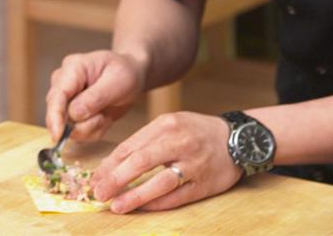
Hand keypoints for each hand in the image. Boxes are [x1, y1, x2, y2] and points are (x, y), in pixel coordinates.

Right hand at [45, 50, 144, 142]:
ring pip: (69, 128)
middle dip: (84, 122)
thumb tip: (74, 114)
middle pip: (58, 115)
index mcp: (72, 68)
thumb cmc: (125, 72)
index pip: (56, 95)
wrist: (131, 77)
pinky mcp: (70, 115)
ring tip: (106, 112)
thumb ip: (96, 97)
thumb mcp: (117, 81)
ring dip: (92, 127)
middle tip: (104, 115)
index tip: (58, 135)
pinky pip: (79, 133)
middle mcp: (62, 84)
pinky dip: (94, 130)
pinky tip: (103, 117)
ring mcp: (65, 100)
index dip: (54, 116)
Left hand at [90, 111, 241, 213]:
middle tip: (98, 193)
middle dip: (115, 180)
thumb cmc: (196, 132)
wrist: (238, 139)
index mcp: (167, 124)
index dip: (109, 165)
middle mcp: (180, 142)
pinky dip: (156, 204)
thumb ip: (144, 142)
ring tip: (116, 205)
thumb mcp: (170, 124)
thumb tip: (111, 166)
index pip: (131, 146)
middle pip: (141, 162)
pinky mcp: (204, 184)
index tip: (94, 179)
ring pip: (159, 183)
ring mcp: (194, 164)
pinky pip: (176, 197)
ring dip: (134, 196)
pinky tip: (141, 208)